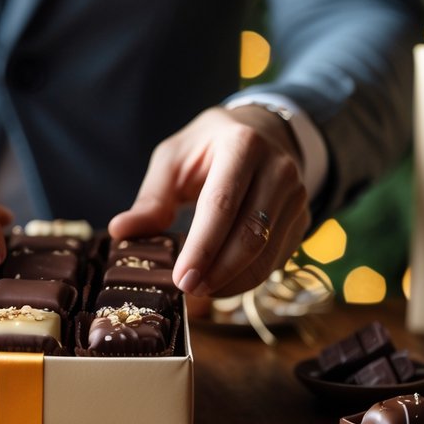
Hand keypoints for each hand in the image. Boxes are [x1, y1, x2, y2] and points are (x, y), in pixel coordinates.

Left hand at [108, 105, 309, 297]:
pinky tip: (221, 281)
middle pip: (250, 234)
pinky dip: (247, 278)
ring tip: (200, 290)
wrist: (264, 132)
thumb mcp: (174, 159)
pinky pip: (275, 260)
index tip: (182, 278)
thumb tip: (121, 231)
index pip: (222, 204)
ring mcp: (297, 196)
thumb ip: (151, 197)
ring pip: (266, 254)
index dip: (202, 246)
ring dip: (232, 281)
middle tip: (187, 290)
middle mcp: (279, 169)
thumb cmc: (208, 147)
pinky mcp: (302, 220)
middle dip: (218, 271)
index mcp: (243, 145)